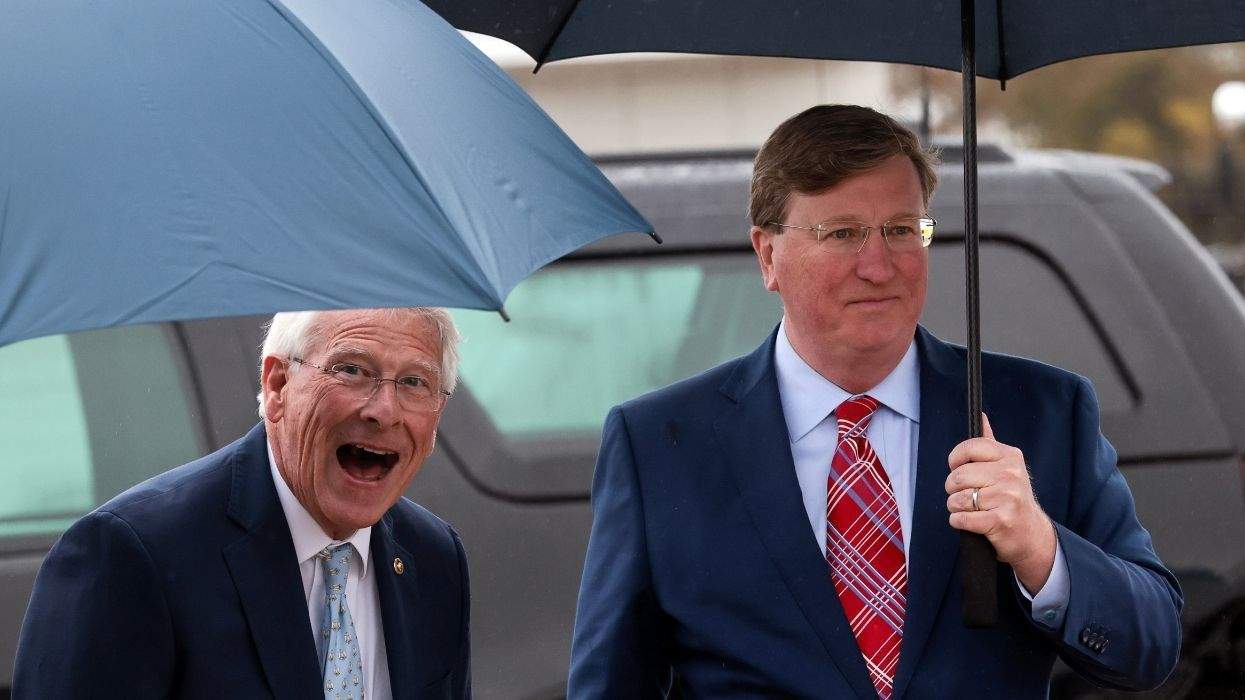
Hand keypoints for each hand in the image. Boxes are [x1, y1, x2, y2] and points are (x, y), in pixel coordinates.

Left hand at [945, 414, 1056, 593]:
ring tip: (969, 509)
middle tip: (965, 495)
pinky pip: (962, 518)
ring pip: (958, 498)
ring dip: (955, 507)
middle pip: (958, 476)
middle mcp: (1011, 474)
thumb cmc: (1011, 497)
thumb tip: (980, 415)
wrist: (1030, 534)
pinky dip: (958, 521)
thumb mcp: (1006, 466)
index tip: (958, 468)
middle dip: (953, 489)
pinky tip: (968, 521)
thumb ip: (989, 443)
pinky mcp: (1001, 520)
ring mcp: (1008, 497)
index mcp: (1010, 456)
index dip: (955, 460)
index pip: (969, 447)